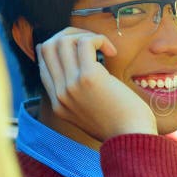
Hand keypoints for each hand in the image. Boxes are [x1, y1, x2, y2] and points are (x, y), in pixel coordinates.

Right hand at [37, 27, 156, 140]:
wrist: (133, 141)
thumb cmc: (123, 126)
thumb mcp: (94, 114)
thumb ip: (84, 96)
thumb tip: (92, 71)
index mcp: (58, 103)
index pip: (44, 63)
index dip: (62, 47)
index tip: (84, 48)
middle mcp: (59, 94)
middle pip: (48, 47)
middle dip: (70, 35)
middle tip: (93, 42)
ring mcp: (70, 86)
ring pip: (62, 41)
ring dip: (85, 36)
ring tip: (104, 47)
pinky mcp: (88, 78)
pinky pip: (85, 43)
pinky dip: (99, 39)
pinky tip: (112, 52)